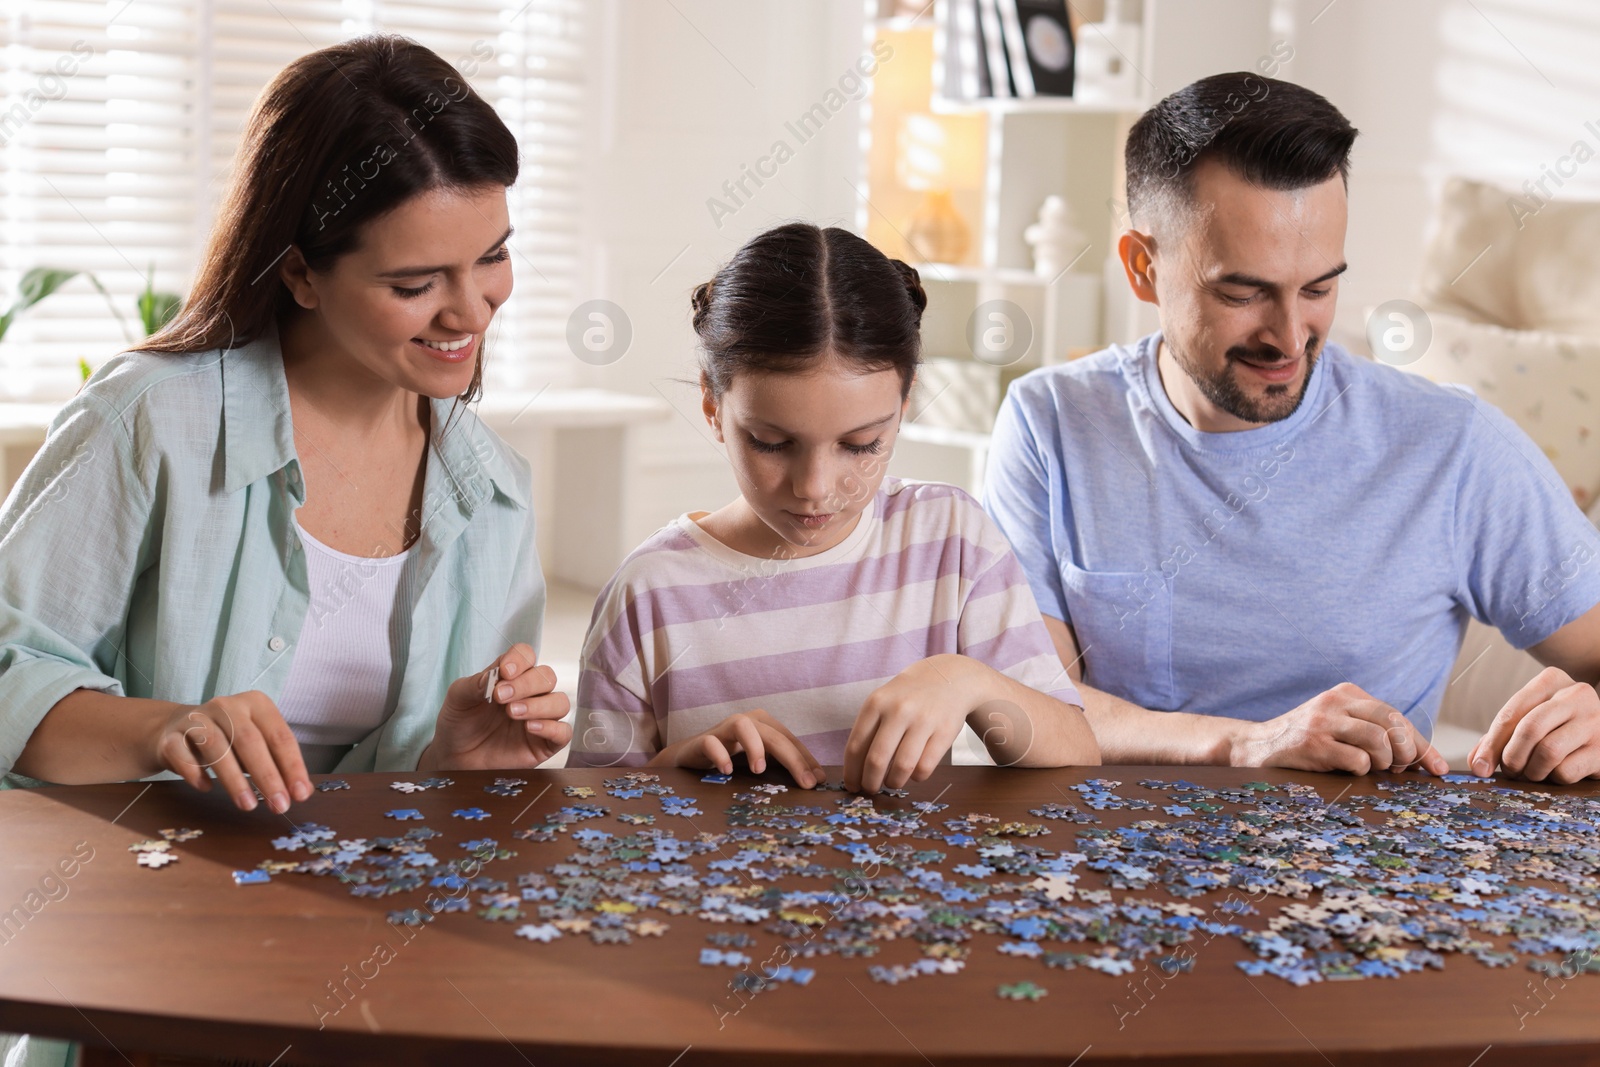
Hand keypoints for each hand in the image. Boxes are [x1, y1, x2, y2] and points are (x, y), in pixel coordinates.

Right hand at [154, 691, 310, 813]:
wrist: (175, 729)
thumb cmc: (227, 739)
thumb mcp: (255, 745)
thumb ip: (276, 763)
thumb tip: (299, 792)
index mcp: (256, 704)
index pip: (279, 735)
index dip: (292, 766)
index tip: (301, 795)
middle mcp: (227, 706)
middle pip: (250, 740)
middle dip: (267, 776)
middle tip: (279, 806)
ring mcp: (196, 718)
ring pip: (216, 747)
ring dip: (234, 780)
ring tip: (248, 806)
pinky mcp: (170, 736)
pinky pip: (182, 755)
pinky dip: (195, 772)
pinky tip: (206, 788)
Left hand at [422, 643, 571, 770]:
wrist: (455, 757)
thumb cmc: (459, 723)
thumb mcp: (458, 698)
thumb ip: (475, 684)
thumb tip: (494, 675)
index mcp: (511, 677)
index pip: (527, 656)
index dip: (520, 659)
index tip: (504, 671)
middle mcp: (530, 694)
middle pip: (546, 676)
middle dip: (526, 684)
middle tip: (500, 696)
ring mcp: (540, 718)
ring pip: (560, 702)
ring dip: (539, 705)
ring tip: (513, 713)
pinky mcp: (544, 744)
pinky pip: (563, 732)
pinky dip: (552, 728)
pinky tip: (530, 728)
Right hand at [650, 709, 822, 787]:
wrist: (691, 758)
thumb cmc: (732, 759)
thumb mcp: (761, 761)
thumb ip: (782, 766)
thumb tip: (814, 780)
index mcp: (764, 724)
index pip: (790, 741)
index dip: (806, 760)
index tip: (818, 781)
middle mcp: (747, 721)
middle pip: (774, 736)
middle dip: (793, 760)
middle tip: (805, 784)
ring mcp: (723, 729)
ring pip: (742, 726)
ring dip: (754, 747)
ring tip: (759, 770)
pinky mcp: (702, 740)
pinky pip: (711, 743)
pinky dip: (720, 755)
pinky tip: (726, 772)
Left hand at [844, 654, 979, 793]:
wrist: (948, 677)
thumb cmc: (907, 696)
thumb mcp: (883, 701)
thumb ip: (869, 730)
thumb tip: (856, 771)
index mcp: (876, 704)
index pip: (856, 746)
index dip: (851, 772)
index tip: (852, 786)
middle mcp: (898, 711)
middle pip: (876, 760)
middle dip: (870, 783)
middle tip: (870, 790)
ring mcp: (923, 720)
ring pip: (902, 767)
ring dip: (894, 783)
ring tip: (893, 783)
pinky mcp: (944, 732)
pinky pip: (925, 767)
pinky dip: (917, 777)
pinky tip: (914, 773)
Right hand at [1233, 682, 1447, 775]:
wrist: (1256, 746)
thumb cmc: (1306, 741)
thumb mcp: (1339, 725)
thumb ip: (1373, 732)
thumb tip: (1422, 760)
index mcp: (1346, 693)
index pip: (1395, 715)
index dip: (1421, 744)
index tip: (1438, 768)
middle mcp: (1336, 701)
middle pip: (1392, 723)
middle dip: (1406, 752)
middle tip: (1399, 770)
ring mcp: (1323, 721)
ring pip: (1379, 740)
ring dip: (1383, 762)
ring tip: (1370, 768)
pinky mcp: (1314, 744)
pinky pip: (1358, 760)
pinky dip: (1360, 770)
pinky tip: (1346, 770)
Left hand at [1469, 666, 1599, 782]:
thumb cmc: (1558, 723)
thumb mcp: (1531, 717)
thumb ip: (1500, 736)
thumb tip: (1477, 763)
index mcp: (1551, 680)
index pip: (1512, 712)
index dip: (1492, 743)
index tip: (1479, 766)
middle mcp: (1576, 695)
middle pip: (1529, 729)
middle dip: (1511, 757)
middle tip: (1509, 771)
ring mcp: (1595, 721)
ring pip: (1548, 751)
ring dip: (1532, 771)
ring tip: (1530, 773)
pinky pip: (1567, 770)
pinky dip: (1553, 778)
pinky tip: (1555, 773)